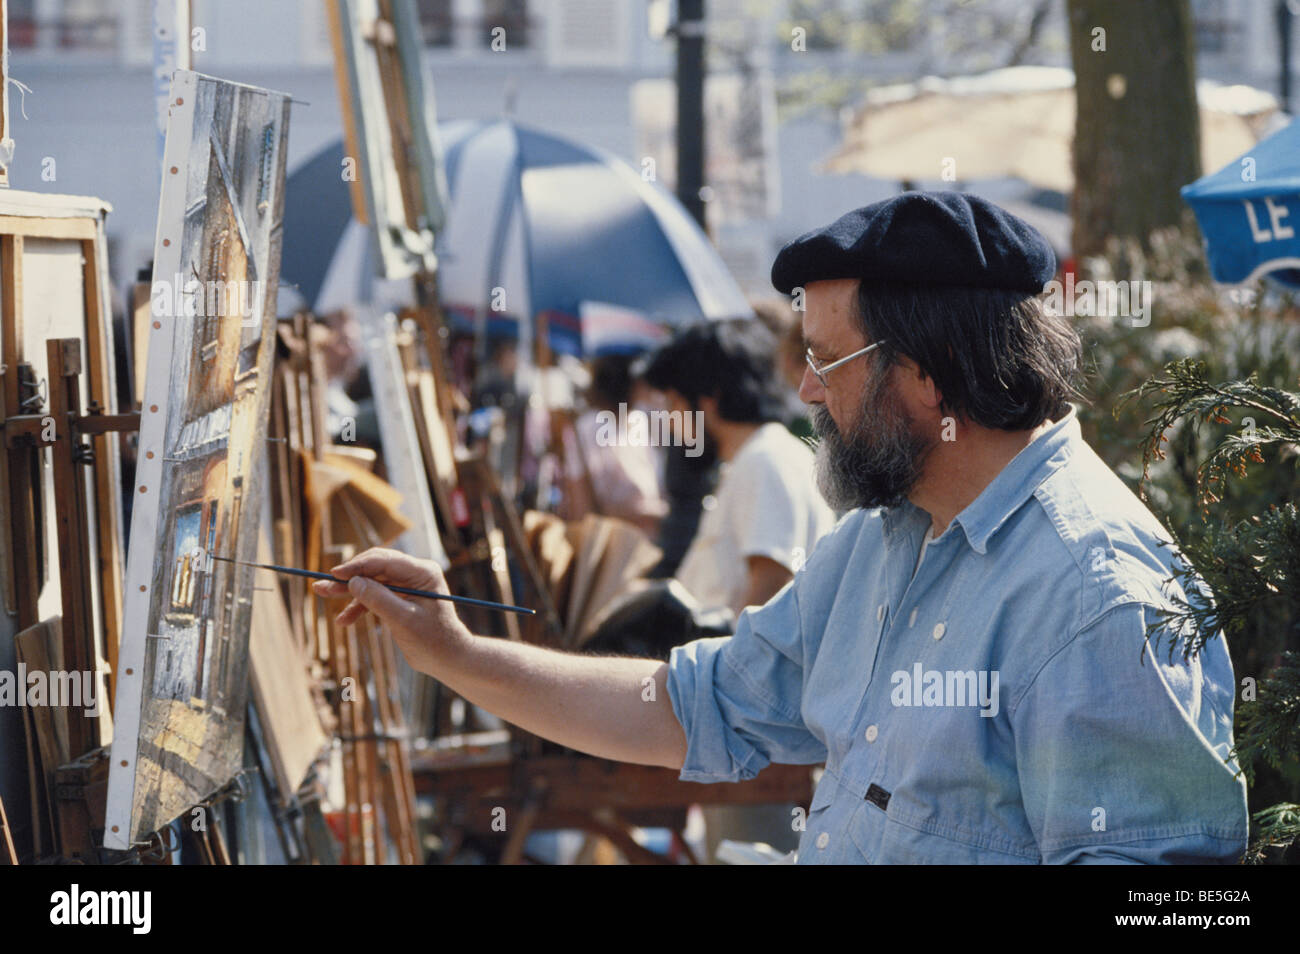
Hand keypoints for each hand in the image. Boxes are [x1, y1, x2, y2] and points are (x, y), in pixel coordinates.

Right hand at [312, 547, 470, 673]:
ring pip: (372, 581)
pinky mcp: (400, 598)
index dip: (357, 566)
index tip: (334, 574)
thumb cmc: (433, 641)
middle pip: (375, 568)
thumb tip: (353, 582)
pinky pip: (375, 596)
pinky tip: (344, 620)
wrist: (448, 659)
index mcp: (423, 572)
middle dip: (348, 577)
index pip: (384, 561)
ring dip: (349, 591)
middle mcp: (416, 573)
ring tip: (322, 593)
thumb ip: (379, 600)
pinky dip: (359, 606)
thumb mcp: (404, 621)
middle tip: (321, 584)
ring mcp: (408, 585)